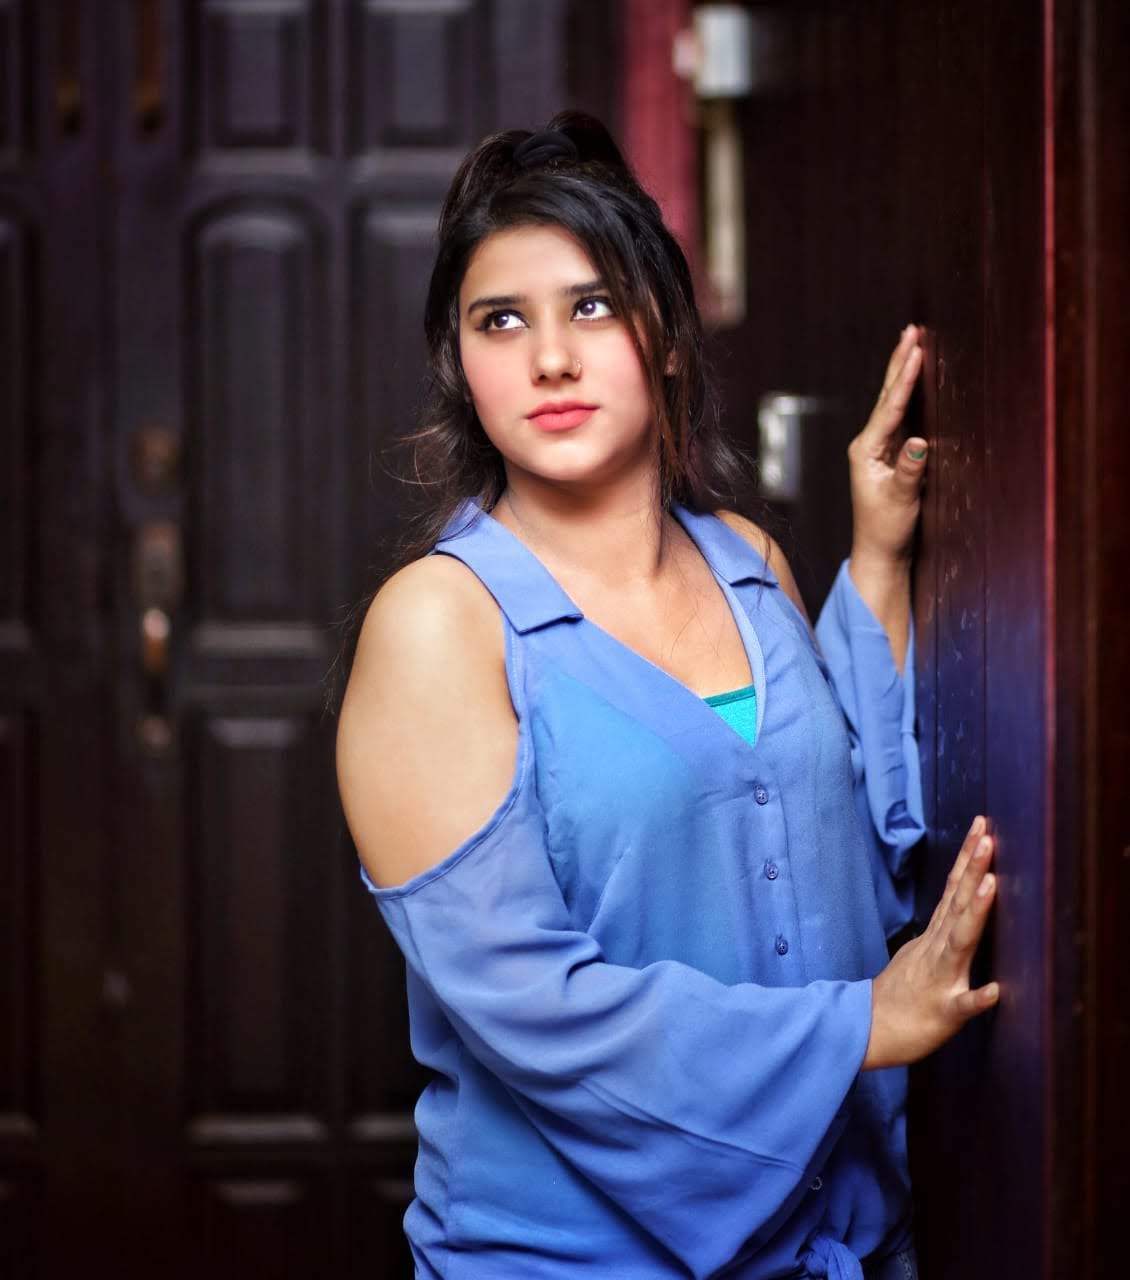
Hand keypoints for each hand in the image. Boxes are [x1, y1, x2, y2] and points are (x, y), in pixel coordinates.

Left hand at [848, 325, 927, 566]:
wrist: (880, 552)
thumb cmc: (887, 528)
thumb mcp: (900, 500)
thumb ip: (910, 470)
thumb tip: (920, 441)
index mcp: (865, 451)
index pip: (889, 408)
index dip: (904, 379)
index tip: (915, 350)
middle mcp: (868, 445)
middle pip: (887, 396)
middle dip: (899, 362)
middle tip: (911, 331)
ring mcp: (878, 449)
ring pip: (893, 403)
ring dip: (903, 373)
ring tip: (912, 344)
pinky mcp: (890, 455)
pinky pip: (900, 417)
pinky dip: (908, 394)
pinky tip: (913, 380)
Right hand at [862, 815, 999, 1069]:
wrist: (869, 1032)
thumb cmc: (901, 996)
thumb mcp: (922, 954)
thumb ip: (944, 931)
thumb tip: (961, 905)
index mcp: (935, 937)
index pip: (954, 890)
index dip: (968, 858)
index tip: (981, 826)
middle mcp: (937, 950)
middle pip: (958, 903)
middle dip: (973, 868)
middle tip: (987, 835)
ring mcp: (940, 978)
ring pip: (960, 939)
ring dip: (976, 910)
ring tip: (992, 882)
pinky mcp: (944, 1013)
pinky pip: (963, 1005)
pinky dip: (979, 997)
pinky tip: (996, 991)